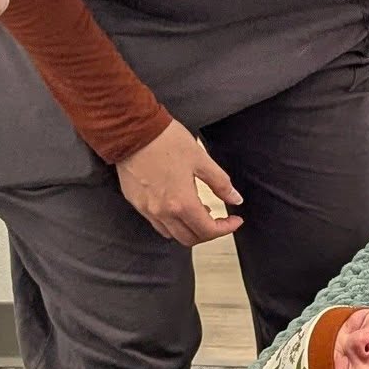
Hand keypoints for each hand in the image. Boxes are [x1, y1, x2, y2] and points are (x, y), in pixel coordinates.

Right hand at [117, 119, 243, 246]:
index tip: (235, 221)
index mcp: (182, 202)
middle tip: (219, 220)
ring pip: (172, 234)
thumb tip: (235, 199)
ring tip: (200, 211)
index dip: (226, 229)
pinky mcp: (135, 202)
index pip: (208, 231)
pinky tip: (178, 205)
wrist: (132, 130)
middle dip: (208, 233)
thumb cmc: (166, 140)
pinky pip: (156, 223)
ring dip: (189, 229)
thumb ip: (220, 183)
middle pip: (189, 239)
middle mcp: (162, 212)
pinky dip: (171, 222)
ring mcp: (146, 209)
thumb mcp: (201, 159)